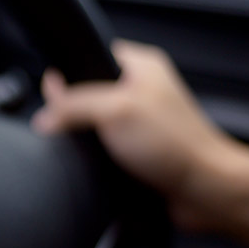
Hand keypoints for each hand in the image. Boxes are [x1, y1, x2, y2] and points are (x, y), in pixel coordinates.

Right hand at [33, 39, 237, 229]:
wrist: (204, 191)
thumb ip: (72, 106)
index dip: (67, 74)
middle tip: (72, 125)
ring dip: (85, 140)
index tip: (54, 94)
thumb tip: (44, 117)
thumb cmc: (177, 145)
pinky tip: (100, 165)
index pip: (90, 56)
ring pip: (92, 126)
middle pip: (86, 94)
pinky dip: (96, 159)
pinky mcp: (137, 152)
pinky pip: (102, 151)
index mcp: (141, 65)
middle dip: (73, 113)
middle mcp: (141, 91)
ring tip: (93, 148)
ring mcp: (139, 123)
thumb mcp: (114, 110)